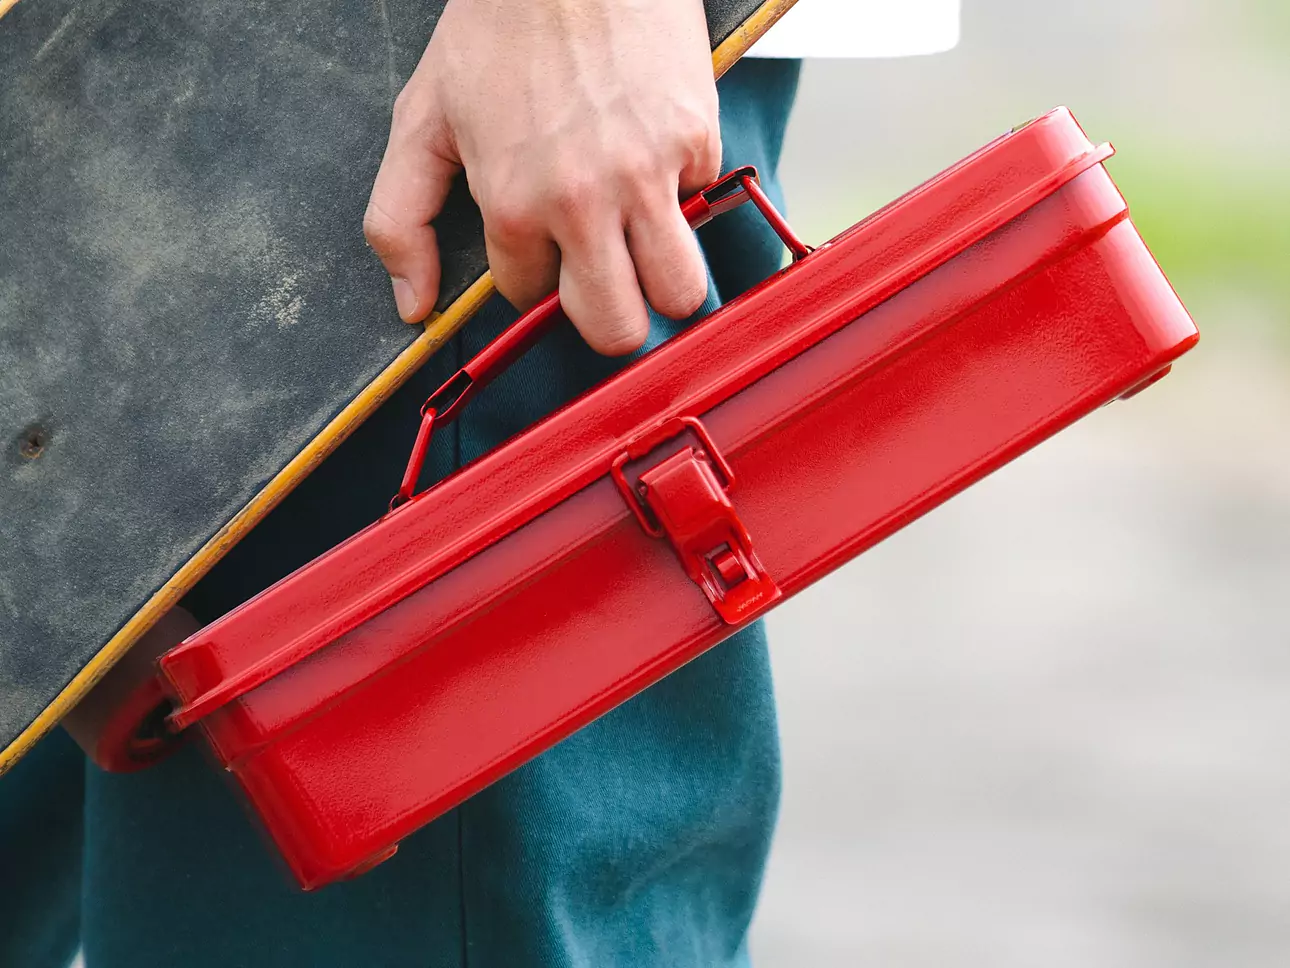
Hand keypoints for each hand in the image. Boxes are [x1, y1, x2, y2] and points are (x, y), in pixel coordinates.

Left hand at [363, 0, 720, 354]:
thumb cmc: (499, 25)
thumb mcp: (423, 118)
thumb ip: (400, 219)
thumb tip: (415, 304)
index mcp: (512, 203)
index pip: (534, 301)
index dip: (537, 280)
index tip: (541, 251)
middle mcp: (583, 201)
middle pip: (618, 330)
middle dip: (609, 318)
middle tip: (603, 282)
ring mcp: (648, 174)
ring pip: (680, 294)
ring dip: (662, 282)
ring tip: (642, 247)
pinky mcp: (696, 140)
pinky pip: (703, 208)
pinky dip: (683, 195)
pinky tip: (654, 158)